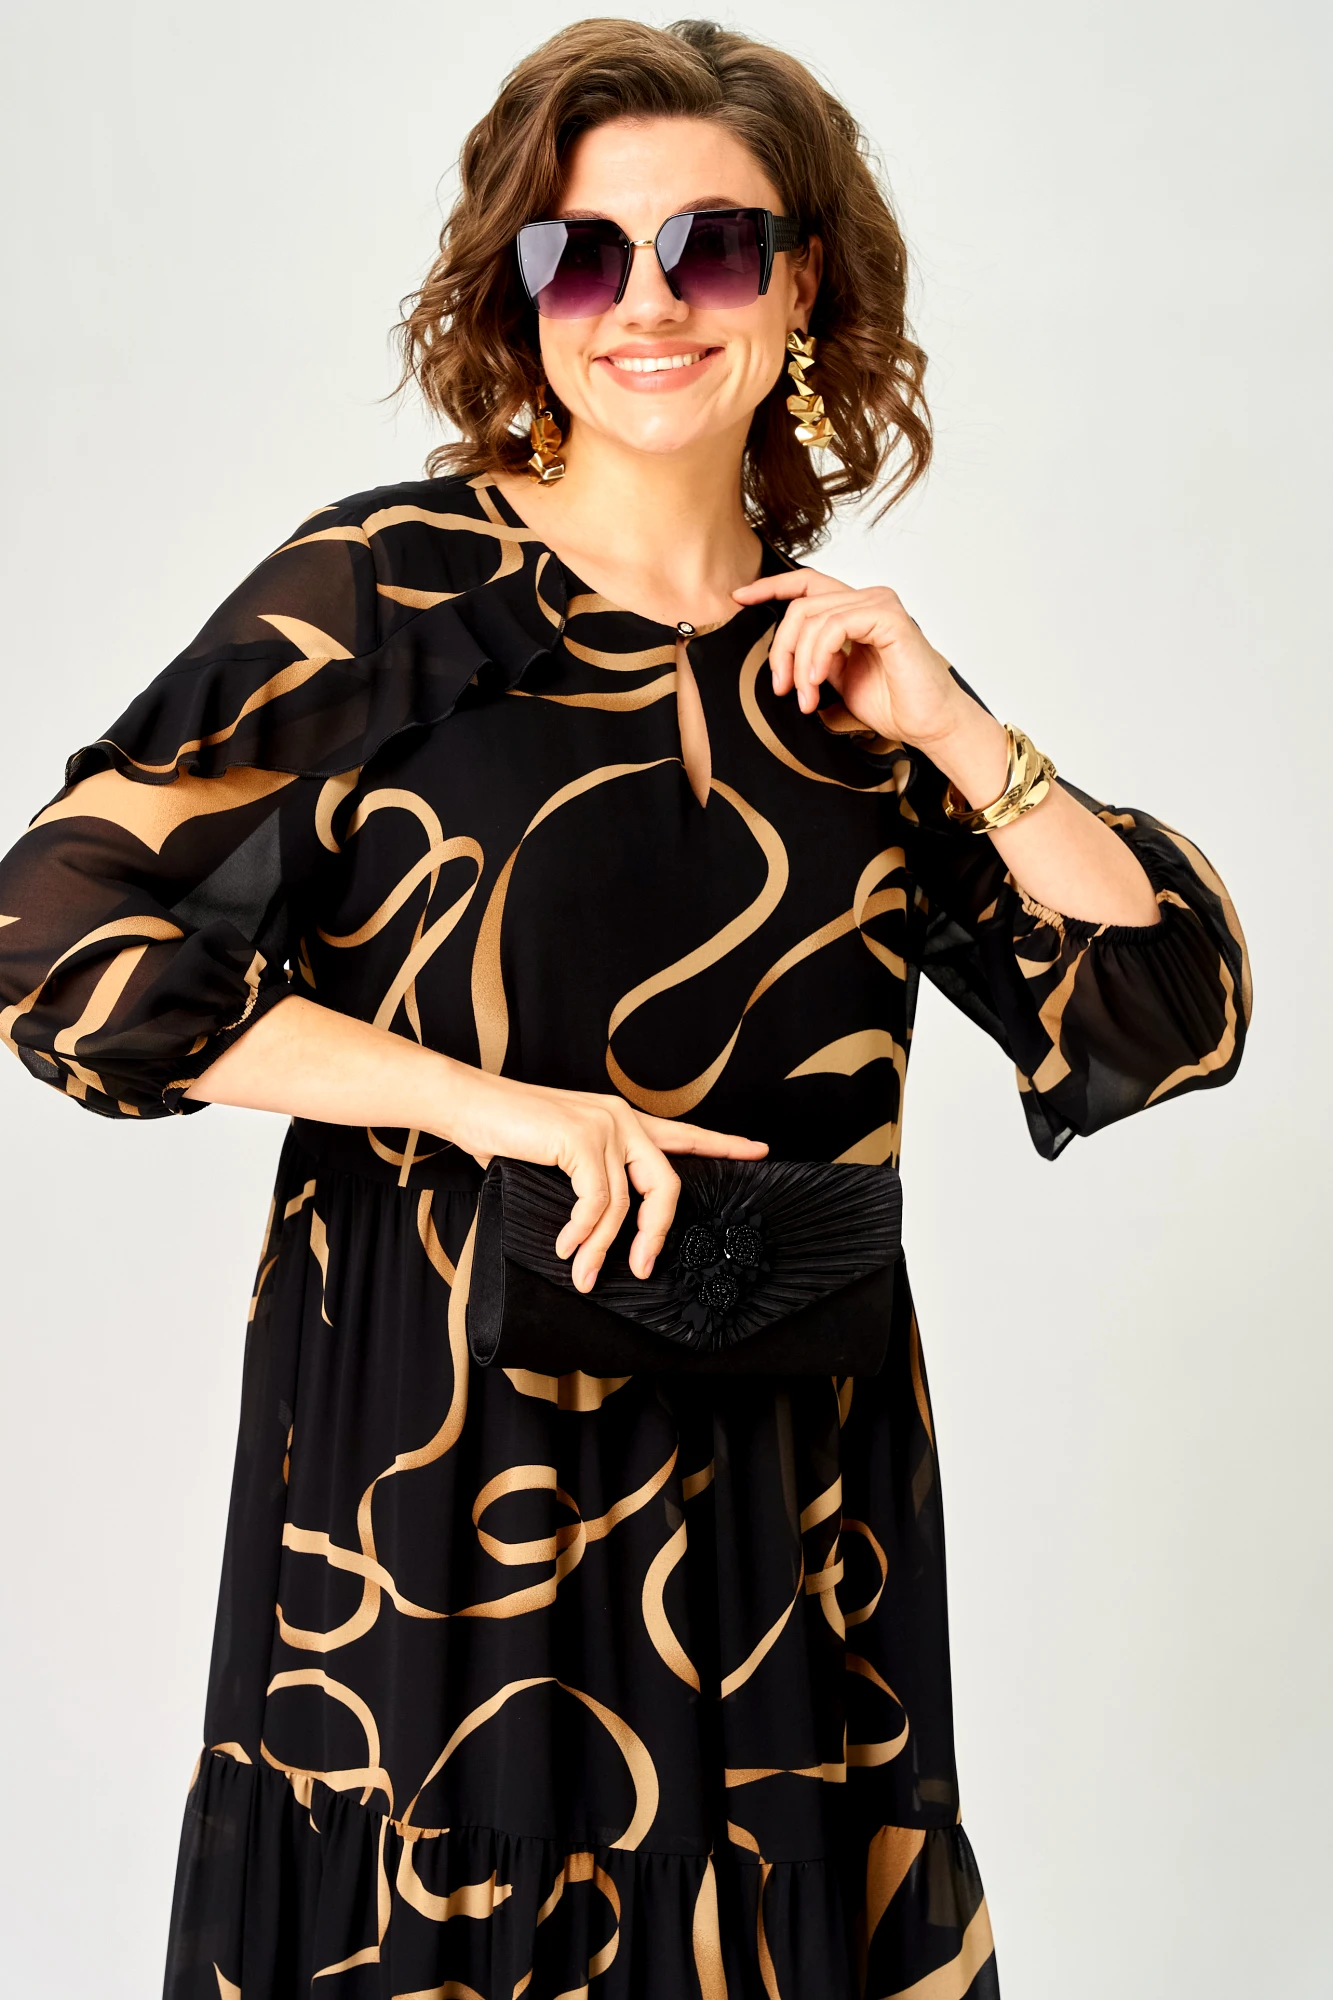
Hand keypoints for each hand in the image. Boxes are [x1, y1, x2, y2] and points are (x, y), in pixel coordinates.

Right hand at [435, 1067, 766, 1294]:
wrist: (466, 1102)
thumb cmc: (504, 1132)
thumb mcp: (557, 1156)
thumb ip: (586, 1180)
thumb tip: (598, 1229)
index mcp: (621, 1120)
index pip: (683, 1134)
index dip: (723, 1145)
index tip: (759, 1151)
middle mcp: (621, 1118)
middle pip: (666, 1185)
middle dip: (657, 1234)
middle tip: (641, 1267)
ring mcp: (605, 1126)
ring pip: (624, 1205)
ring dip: (602, 1248)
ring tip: (583, 1273)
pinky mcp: (583, 1139)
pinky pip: (596, 1203)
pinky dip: (582, 1233)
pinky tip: (566, 1247)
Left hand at [732, 566, 966, 751]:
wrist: (929, 724)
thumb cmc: (894, 704)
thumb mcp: (839, 680)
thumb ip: (815, 658)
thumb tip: (783, 656)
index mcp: (855, 609)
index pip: (807, 584)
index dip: (771, 586)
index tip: (739, 597)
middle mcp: (868, 599)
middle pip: (801, 605)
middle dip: (781, 650)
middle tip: (781, 689)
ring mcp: (879, 604)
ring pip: (813, 617)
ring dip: (799, 662)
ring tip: (806, 698)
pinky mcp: (889, 618)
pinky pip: (834, 625)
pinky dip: (817, 655)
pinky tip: (818, 682)